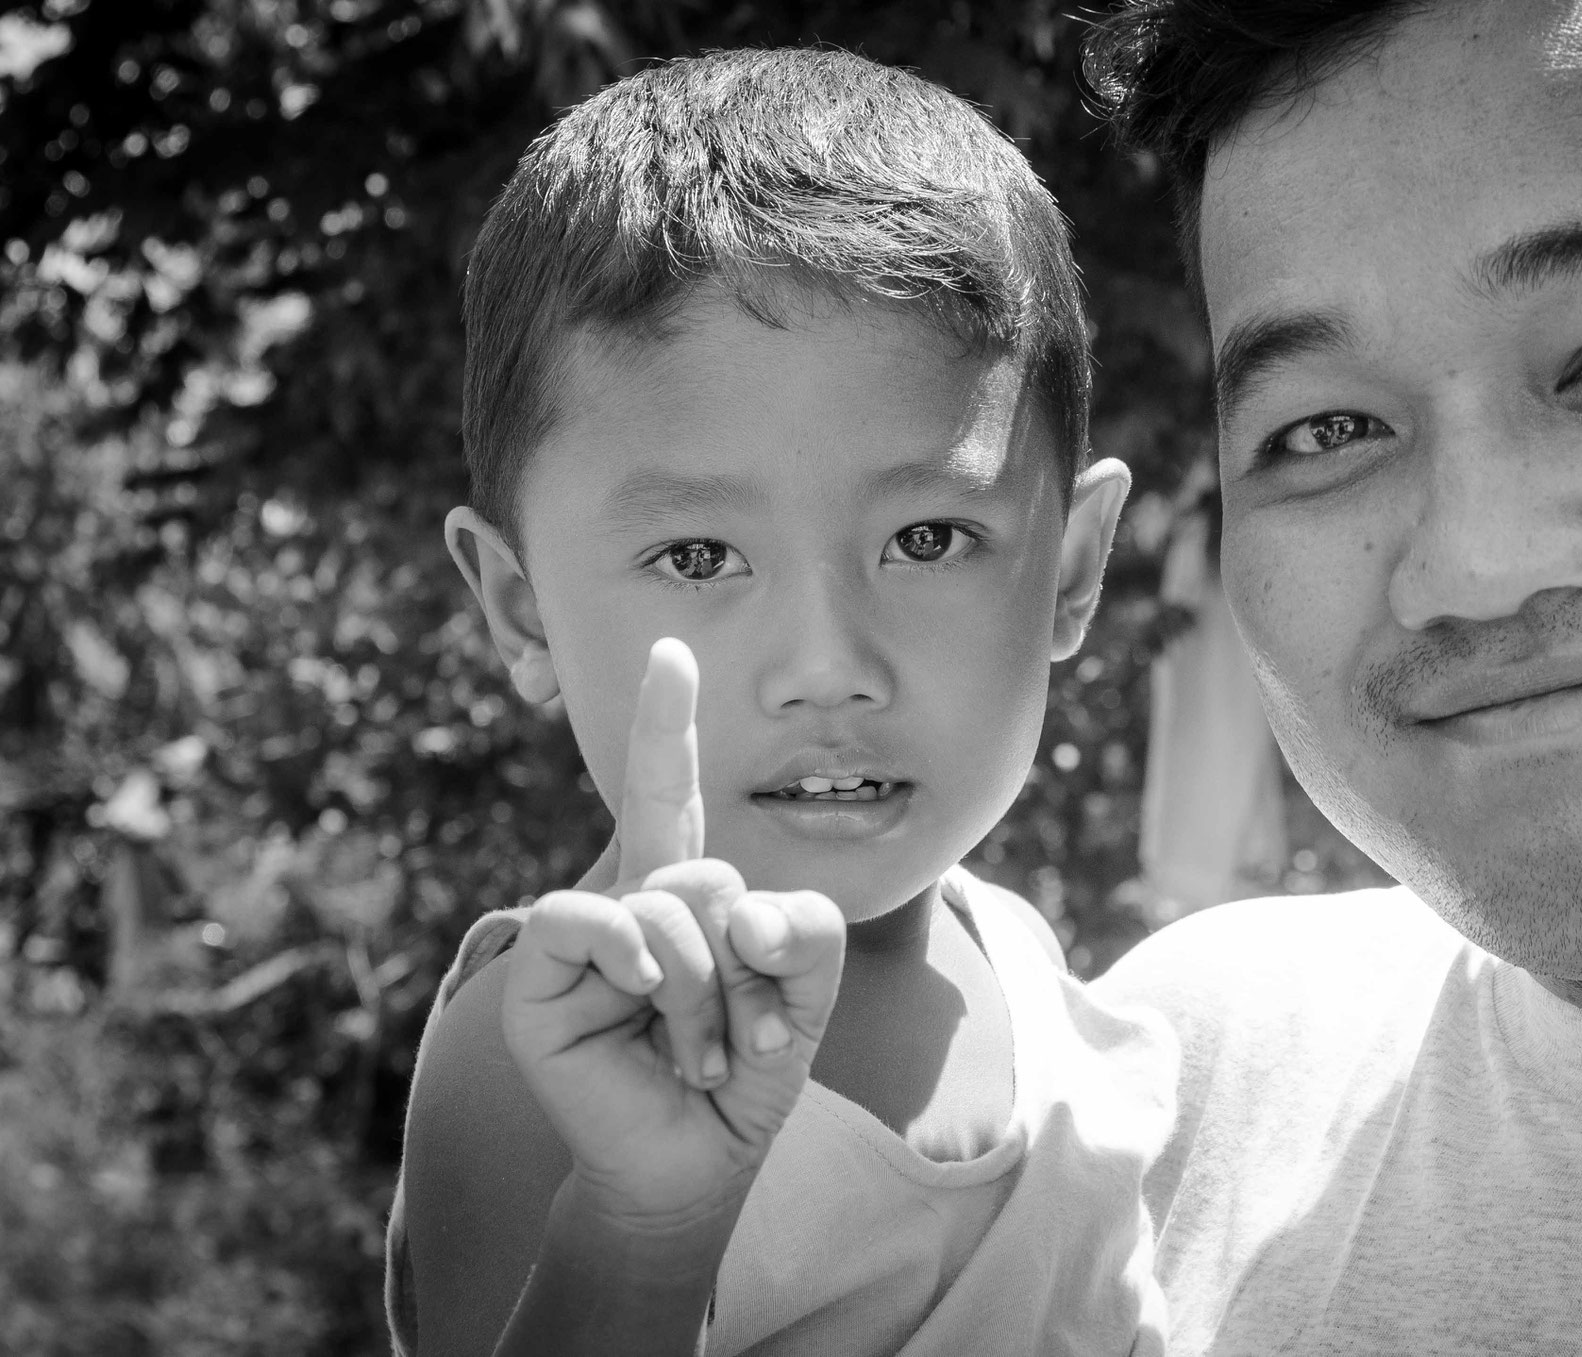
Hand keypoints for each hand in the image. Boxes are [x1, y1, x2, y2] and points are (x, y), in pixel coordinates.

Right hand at [498, 637, 845, 1228]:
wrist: (701, 1158)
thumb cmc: (747, 1065)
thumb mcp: (809, 987)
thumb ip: (806, 928)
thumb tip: (735, 911)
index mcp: (682, 884)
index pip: (669, 788)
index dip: (664, 721)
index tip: (671, 651)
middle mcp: (627, 895)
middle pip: (709, 867)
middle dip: (750, 959)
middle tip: (753, 1033)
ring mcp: (580, 935)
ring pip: (666, 901)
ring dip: (710, 993)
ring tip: (706, 1054)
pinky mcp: (537, 978)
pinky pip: (587, 920)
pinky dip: (636, 957)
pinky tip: (648, 996)